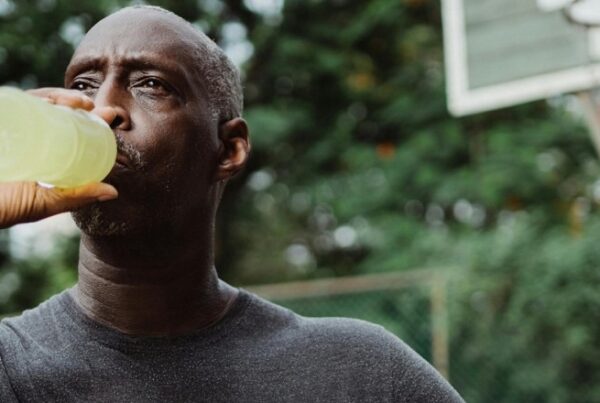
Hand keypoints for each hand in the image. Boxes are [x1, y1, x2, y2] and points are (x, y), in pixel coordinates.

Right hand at [0, 88, 118, 228]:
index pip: (70, 132)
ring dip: (62, 97)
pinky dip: (37, 97)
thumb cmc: (3, 207)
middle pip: (57, 113)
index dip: (92, 122)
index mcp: (42, 152)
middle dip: (82, 106)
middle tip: (104, 110)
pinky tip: (54, 101)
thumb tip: (114, 192)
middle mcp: (28, 135)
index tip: (112, 117)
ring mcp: (11, 125)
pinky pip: (17, 100)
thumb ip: (76, 196)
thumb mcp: (44, 203)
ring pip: (39, 102)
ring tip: (82, 104)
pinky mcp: (2, 115)